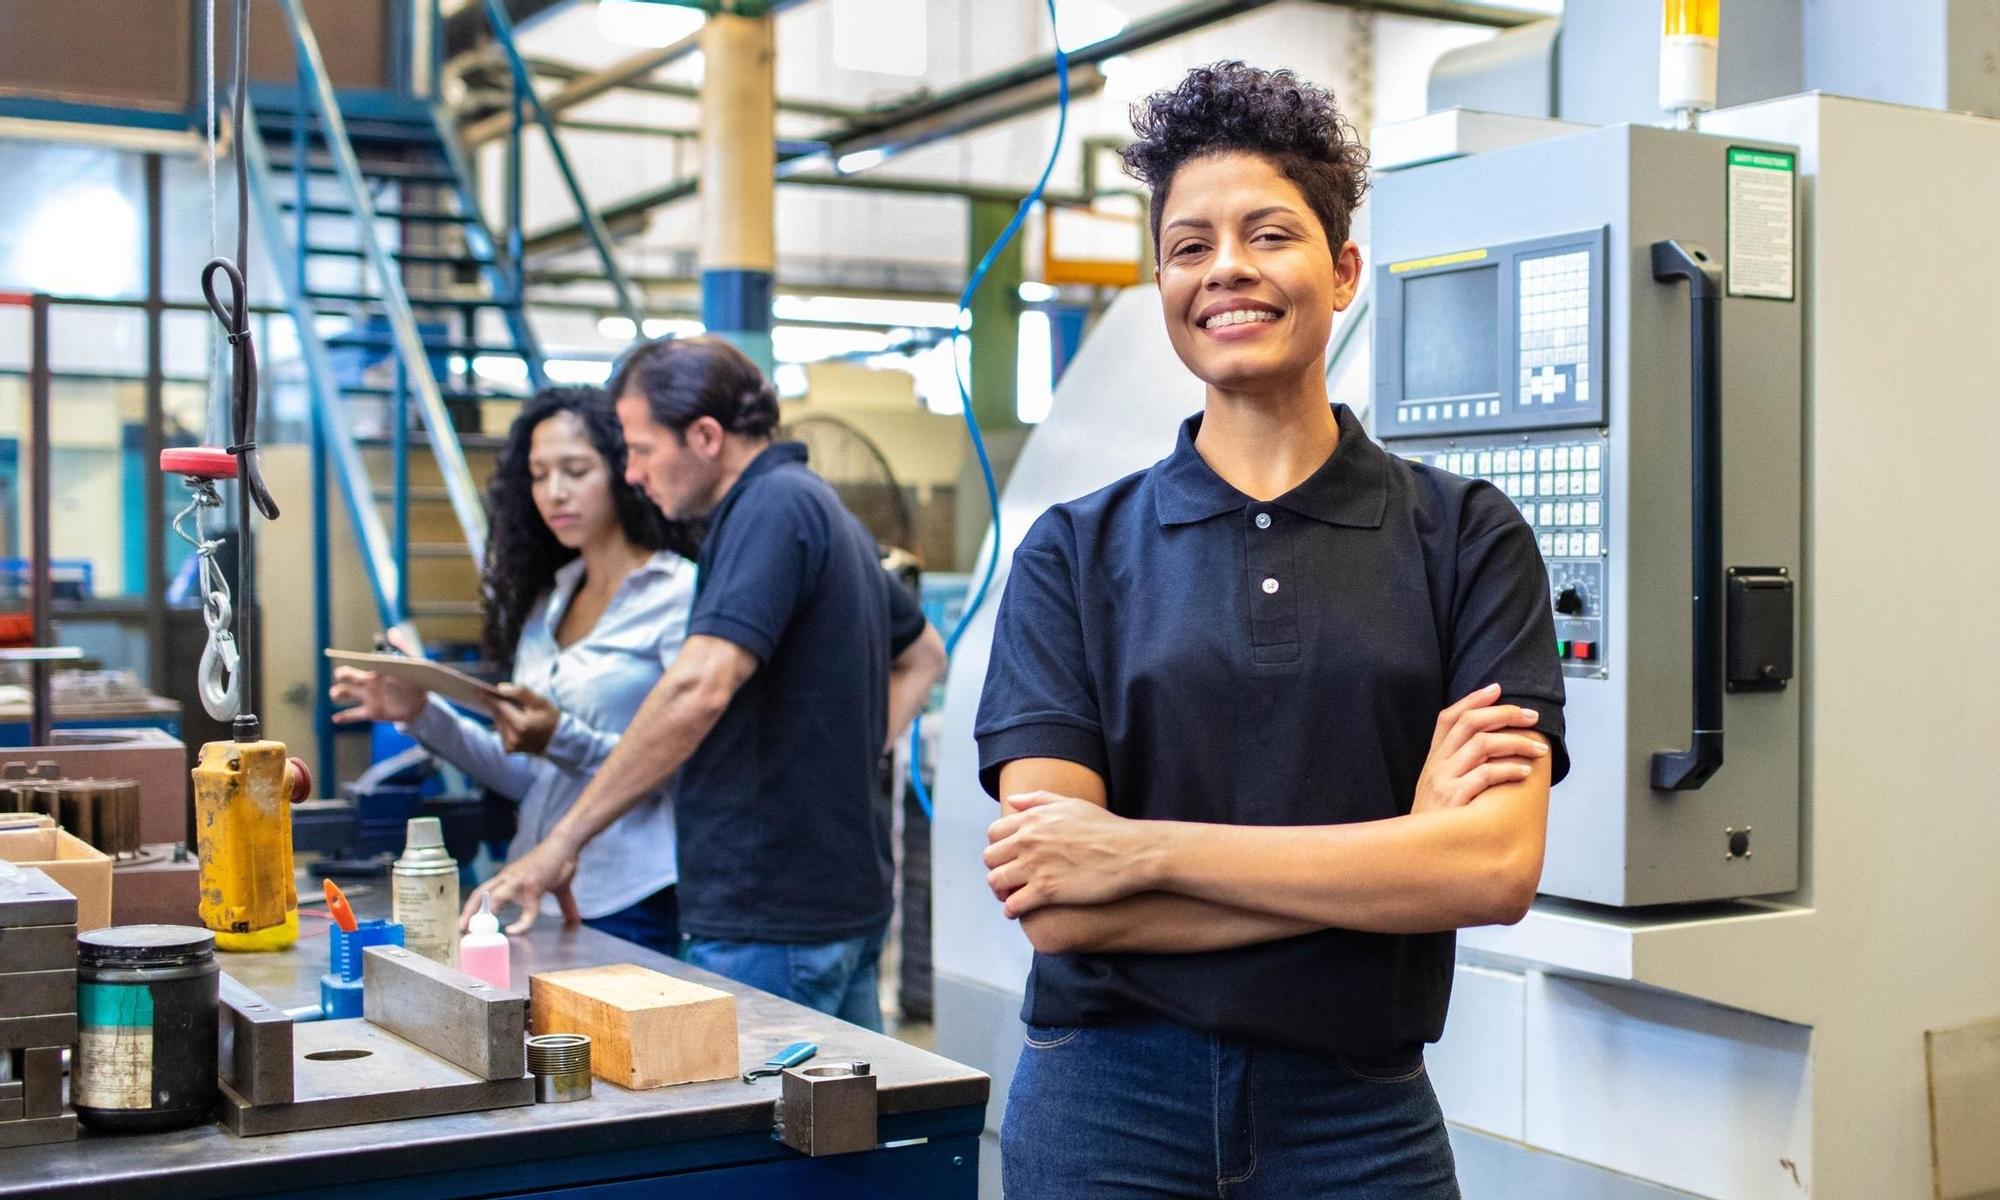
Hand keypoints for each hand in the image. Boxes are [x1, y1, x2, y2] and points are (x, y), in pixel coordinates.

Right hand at [328, 627, 426, 723]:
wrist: (421, 703)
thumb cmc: (415, 680)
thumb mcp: (413, 663)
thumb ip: (403, 648)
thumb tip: (391, 631)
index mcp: (376, 669)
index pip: (360, 661)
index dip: (352, 658)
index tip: (347, 656)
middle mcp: (368, 683)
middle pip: (348, 676)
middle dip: (343, 674)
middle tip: (341, 674)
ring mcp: (368, 697)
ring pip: (346, 693)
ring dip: (338, 693)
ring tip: (336, 693)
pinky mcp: (371, 712)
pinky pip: (353, 715)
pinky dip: (343, 717)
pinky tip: (335, 718)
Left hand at [461, 836, 580, 934]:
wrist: (566, 844)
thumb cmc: (559, 862)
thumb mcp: (558, 888)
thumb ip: (564, 906)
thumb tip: (574, 922)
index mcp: (509, 878)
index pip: (486, 892)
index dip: (475, 907)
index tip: (469, 923)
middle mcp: (509, 878)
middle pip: (481, 893)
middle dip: (469, 911)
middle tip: (461, 929)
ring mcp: (519, 880)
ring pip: (494, 897)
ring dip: (484, 914)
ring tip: (477, 930)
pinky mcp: (533, 885)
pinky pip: (526, 908)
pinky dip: (520, 922)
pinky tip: (514, 931)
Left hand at [492, 684, 559, 754]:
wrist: (558, 739)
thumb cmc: (549, 717)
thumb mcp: (539, 701)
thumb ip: (521, 691)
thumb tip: (500, 688)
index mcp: (522, 725)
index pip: (500, 707)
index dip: (491, 698)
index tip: (482, 691)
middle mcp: (514, 738)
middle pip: (498, 716)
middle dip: (497, 706)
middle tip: (496, 697)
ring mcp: (511, 746)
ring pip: (498, 724)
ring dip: (501, 716)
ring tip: (507, 708)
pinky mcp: (509, 750)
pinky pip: (501, 733)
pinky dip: (504, 726)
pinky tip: (513, 722)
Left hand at [983, 793, 1156, 918]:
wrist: (1131, 853)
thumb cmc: (1105, 828)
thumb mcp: (1071, 803)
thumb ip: (1038, 800)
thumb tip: (1011, 800)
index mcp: (1032, 819)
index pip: (994, 833)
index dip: (998, 846)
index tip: (1007, 857)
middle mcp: (1028, 840)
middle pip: (990, 858)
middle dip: (996, 869)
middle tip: (1007, 879)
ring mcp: (1035, 866)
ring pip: (996, 882)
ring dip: (1000, 891)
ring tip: (1010, 897)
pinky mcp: (1046, 891)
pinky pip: (1013, 905)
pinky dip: (1011, 910)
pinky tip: (1019, 912)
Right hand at [1412, 683, 1548, 814]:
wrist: (1416, 856)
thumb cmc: (1435, 824)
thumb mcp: (1437, 789)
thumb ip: (1456, 767)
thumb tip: (1493, 748)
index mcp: (1433, 759)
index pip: (1449, 717)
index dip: (1473, 699)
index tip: (1497, 689)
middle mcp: (1436, 765)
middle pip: (1470, 723)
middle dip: (1505, 714)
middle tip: (1531, 717)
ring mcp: (1443, 780)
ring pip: (1482, 744)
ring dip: (1516, 742)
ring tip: (1538, 749)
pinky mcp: (1454, 799)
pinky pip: (1485, 775)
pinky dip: (1508, 769)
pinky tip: (1523, 772)